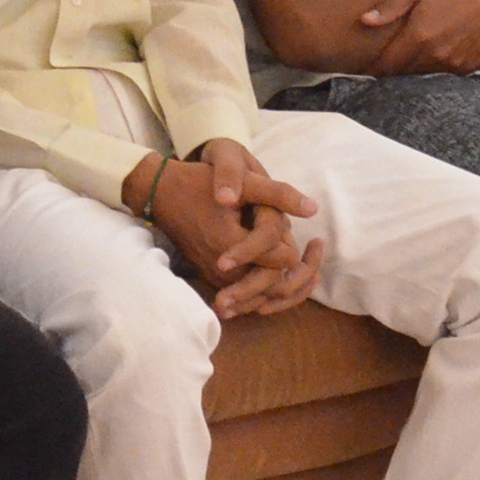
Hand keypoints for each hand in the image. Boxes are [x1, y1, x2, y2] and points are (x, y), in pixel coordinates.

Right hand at [147, 145, 318, 316]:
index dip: (300, 252)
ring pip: (261, 297)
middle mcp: (223, 268)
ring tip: (312, 273)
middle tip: (320, 261)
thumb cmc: (198, 184)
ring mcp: (216, 275)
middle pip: (274, 286)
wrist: (159, 194)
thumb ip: (277, 194)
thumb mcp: (241, 182)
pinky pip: (246, 296)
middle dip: (301, 277)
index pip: (281, 260)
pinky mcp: (211, 276)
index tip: (316, 241)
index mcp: (232, 243)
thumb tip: (313, 208)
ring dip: (288, 289)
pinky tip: (286, 278)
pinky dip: (269, 291)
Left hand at [364, 0, 479, 75]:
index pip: (388, 63)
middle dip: (393, 68)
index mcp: (420, 35)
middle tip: (384, 61)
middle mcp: (436, 54)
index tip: (367, 65)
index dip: (375, 67)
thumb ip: (392, 6)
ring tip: (407, 57)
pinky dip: (434, 67)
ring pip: (423, 74)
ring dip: (413, 69)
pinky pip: (443, 73)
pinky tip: (434, 54)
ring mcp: (454, 64)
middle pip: (404, 72)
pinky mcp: (468, 68)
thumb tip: (364, 21)